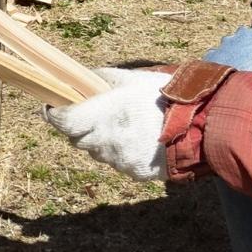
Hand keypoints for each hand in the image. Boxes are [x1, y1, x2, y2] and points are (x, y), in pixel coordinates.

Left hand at [43, 67, 170, 180]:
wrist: (201, 127)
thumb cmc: (166, 98)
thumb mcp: (133, 79)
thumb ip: (103, 79)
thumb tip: (81, 78)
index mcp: (104, 115)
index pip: (64, 122)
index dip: (53, 114)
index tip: (50, 106)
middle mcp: (108, 141)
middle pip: (77, 139)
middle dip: (78, 127)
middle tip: (89, 114)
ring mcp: (120, 160)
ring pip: (97, 152)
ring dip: (100, 140)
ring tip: (121, 125)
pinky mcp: (134, 173)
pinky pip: (117, 163)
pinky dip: (120, 152)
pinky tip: (136, 140)